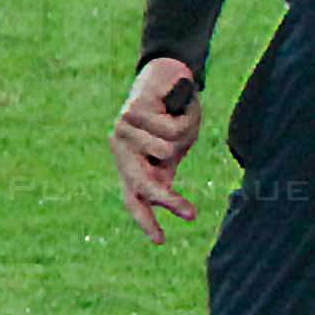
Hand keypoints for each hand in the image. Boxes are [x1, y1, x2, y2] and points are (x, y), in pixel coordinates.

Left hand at [113, 57, 203, 241]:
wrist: (168, 74)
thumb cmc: (174, 114)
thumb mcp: (174, 148)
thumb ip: (164, 168)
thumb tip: (160, 194)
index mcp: (132, 164)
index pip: (134, 198)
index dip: (147, 220)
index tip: (160, 241)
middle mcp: (122, 151)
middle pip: (143, 185)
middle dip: (168, 201)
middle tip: (192, 214)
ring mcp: (123, 132)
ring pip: (166, 149)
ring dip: (185, 135)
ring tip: (181, 119)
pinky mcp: (131, 113)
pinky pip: (169, 128)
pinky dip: (185, 118)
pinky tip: (175, 105)